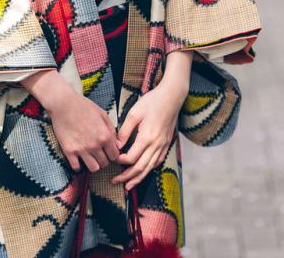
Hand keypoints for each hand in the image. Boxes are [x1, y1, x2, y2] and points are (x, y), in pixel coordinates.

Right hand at [21, 70, 119, 172]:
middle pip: (105, 163)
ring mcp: (81, 149)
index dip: (112, 154)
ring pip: (94, 168)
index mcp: (104, 136)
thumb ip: (111, 130)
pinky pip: (77, 167)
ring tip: (90, 157)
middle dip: (104, 159)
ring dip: (93, 164)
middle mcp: (94, 145)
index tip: (108, 151)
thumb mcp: (102, 114)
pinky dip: (79, 165)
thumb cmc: (83, 106)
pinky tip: (78, 158)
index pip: (115, 156)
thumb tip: (117, 144)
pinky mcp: (69, 151)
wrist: (62, 103)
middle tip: (99, 153)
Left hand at [111, 51, 192, 190]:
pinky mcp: (166, 144)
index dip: (120, 162)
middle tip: (115, 182)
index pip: (131, 158)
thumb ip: (124, 131)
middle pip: (140, 168)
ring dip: (138, 178)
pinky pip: (157, 161)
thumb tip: (117, 146)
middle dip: (127, 177)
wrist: (172, 97)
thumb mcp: (134, 113)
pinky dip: (149, 169)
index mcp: (147, 138)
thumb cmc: (152, 102)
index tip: (111, 159)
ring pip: (149, 168)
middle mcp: (156, 145)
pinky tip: (143, 172)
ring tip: (128, 186)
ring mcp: (163, 146)